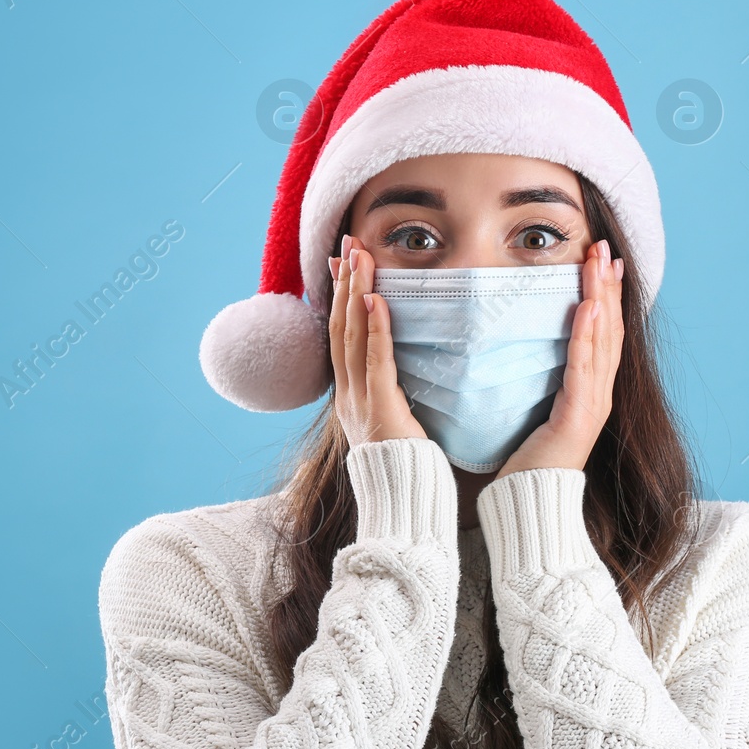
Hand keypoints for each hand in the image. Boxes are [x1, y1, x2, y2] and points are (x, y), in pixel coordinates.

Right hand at [327, 234, 427, 447]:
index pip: (339, 337)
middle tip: (348, 244)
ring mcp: (360, 402)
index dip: (339, 298)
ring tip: (360, 258)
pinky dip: (375, 328)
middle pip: (339, 328)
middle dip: (344, 283)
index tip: (342, 265)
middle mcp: (348, 396)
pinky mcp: (380, 409)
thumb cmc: (409, 466)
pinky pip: (376, 361)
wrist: (403, 504)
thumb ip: (394, 396)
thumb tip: (403, 372)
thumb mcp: (396, 423)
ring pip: (351, 337)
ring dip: (355, 293)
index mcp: (350, 398)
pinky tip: (375, 301)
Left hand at [495, 238, 624, 478]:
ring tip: (600, 264)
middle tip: (605, 248)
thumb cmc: (527, 462)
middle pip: (610, 330)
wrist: (529, 502)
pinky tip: (588, 309)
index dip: (607, 296)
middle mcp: (599, 395)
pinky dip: (587, 336)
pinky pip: (583, 368)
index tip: (605, 262)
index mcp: (590, 392)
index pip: (604, 334)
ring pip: (602, 341)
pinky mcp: (578, 418)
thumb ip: (540, 380)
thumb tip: (525, 346)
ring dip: (602, 298)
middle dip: (608, 286)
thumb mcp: (536, 409)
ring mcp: (593, 406)